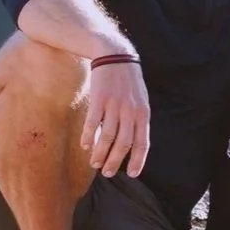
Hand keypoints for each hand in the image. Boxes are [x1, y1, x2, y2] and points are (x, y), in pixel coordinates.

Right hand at [81, 59, 150, 177]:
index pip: (143, 143)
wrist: (115, 55)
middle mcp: (130, 111)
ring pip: (107, 137)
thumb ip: (137, 120)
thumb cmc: (128, 82)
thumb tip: (131, 144)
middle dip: (114, 162)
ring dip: (99, 153)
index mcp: (144, 113)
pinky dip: (88, 137)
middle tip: (106, 173)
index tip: (130, 174)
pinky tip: (85, 145)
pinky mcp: (99, 99)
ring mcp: (114, 106)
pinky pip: (92, 123)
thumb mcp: (140, 100)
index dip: (137, 161)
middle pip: (123, 144)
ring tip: (94, 163)